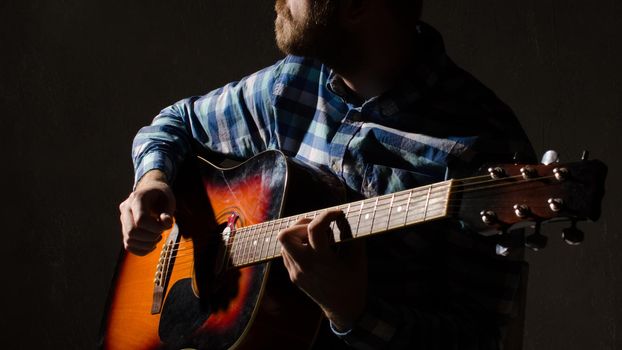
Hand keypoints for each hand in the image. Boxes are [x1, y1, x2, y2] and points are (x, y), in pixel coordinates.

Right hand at [119, 170, 175, 255]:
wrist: (151, 191)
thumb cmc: (162, 196)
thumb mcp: (169, 200)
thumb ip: (168, 213)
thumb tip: (165, 224)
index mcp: (137, 198)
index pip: (141, 220)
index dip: (155, 228)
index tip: (165, 225)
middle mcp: (125, 208)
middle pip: (132, 232)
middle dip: (150, 237)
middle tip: (161, 232)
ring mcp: (123, 220)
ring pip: (129, 241)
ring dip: (147, 244)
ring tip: (158, 237)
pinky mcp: (124, 229)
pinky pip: (129, 246)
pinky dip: (142, 249)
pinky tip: (152, 243)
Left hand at [278, 209, 366, 330]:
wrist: (343, 309)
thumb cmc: (354, 280)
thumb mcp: (357, 256)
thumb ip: (348, 232)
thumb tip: (340, 215)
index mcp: (322, 261)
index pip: (314, 229)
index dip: (326, 215)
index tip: (337, 213)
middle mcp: (304, 266)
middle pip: (286, 235)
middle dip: (302, 224)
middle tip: (320, 228)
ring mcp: (295, 272)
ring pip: (284, 243)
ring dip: (299, 234)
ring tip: (317, 239)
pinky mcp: (292, 275)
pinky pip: (287, 252)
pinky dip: (297, 245)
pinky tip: (313, 249)